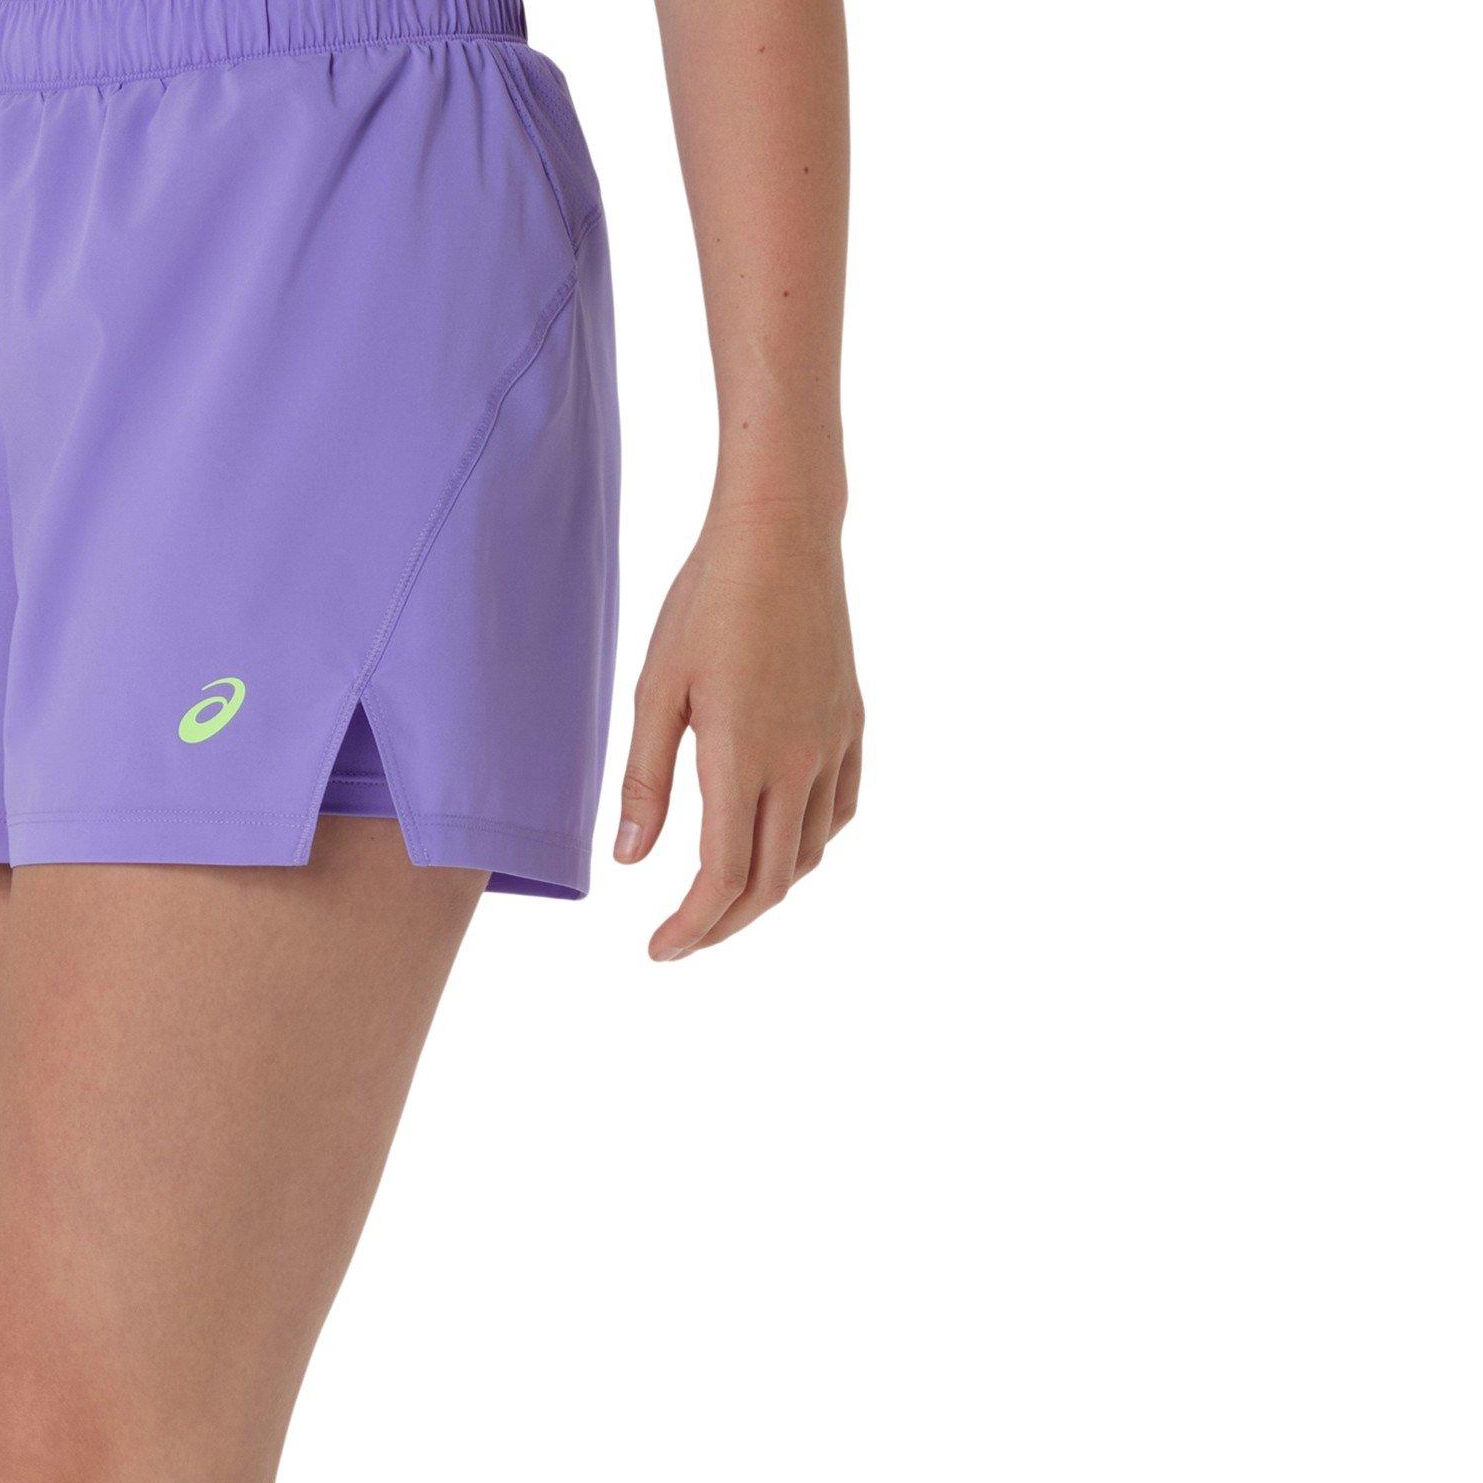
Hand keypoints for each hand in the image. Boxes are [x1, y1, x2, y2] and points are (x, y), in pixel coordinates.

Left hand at [614, 510, 863, 959]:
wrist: (782, 531)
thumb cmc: (707, 601)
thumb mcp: (656, 690)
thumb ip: (646, 781)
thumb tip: (631, 862)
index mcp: (743, 759)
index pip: (722, 880)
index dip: (691, 929)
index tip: (657, 951)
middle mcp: (799, 762)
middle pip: (768, 884)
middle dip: (722, 926)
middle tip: (680, 942)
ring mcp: (833, 744)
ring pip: (807, 854)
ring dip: (764, 892)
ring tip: (720, 901)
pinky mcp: (851, 723)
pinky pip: (839, 811)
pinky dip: (806, 847)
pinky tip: (776, 845)